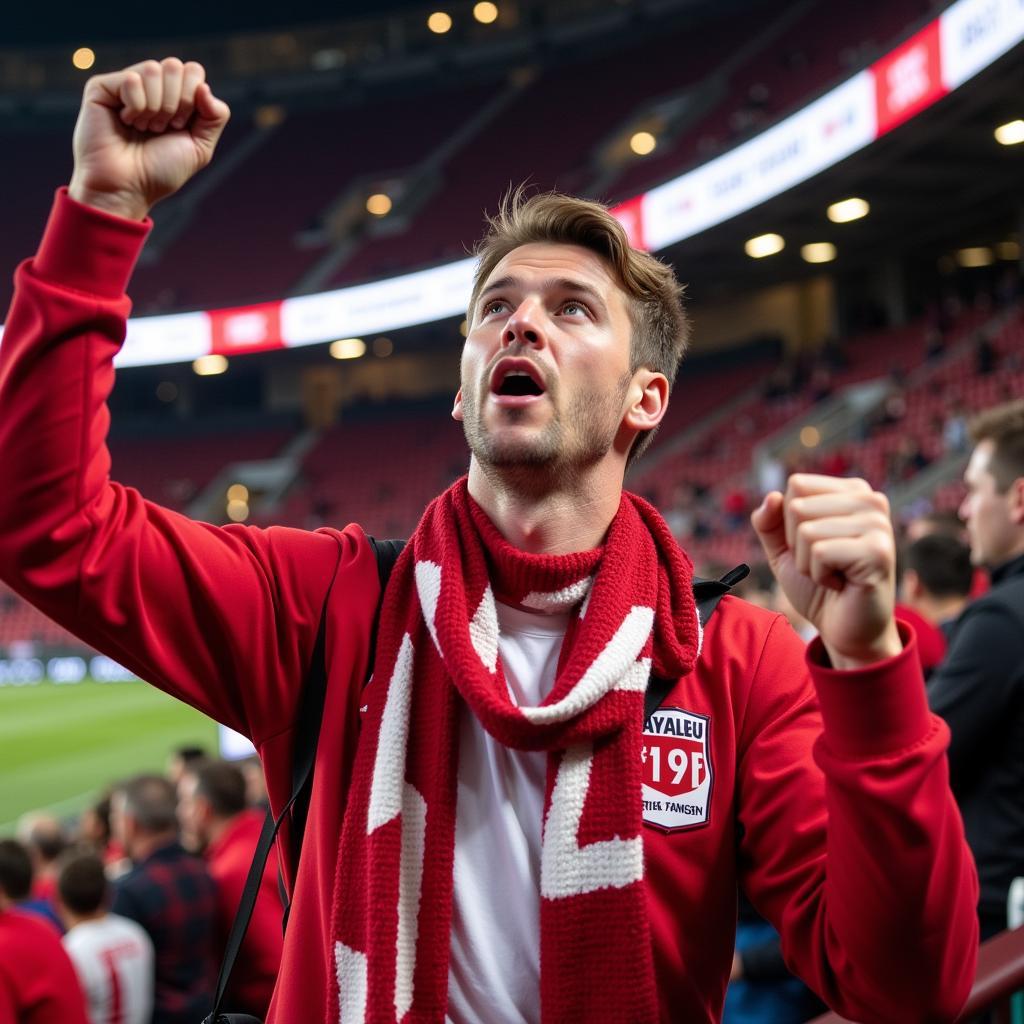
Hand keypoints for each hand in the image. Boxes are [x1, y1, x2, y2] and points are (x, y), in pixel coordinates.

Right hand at [68, 58, 229, 220]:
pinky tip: (126, 122)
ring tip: (144, 128)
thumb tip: (204, 86)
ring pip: (154, 69)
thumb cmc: (161, 171)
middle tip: (162, 128)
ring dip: (156, 107)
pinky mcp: (102, 87)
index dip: (193, 99)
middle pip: (176, 66)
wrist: (129, 187)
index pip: (194, 71)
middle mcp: (151, 87)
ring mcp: (126, 85)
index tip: (180, 126)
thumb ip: (215, 117)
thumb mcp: (200, 147)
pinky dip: (136, 106)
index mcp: (174, 96)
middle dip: (176, 103)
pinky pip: (132, 79)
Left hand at [751, 474, 901, 668]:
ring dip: (808, 563)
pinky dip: (819, 575)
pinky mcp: (879, 551)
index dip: (789, 522)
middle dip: (797, 545)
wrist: (843, 628)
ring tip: (833, 574)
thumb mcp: (783, 549)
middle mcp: (870, 500)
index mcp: (852, 491)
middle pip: (797, 507)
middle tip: (824, 563)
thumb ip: (770, 521)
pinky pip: (819, 553)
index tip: (813, 545)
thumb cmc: (816, 585)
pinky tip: (842, 583)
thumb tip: (772, 496)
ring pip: (806, 531)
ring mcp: (878, 524)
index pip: (797, 485)